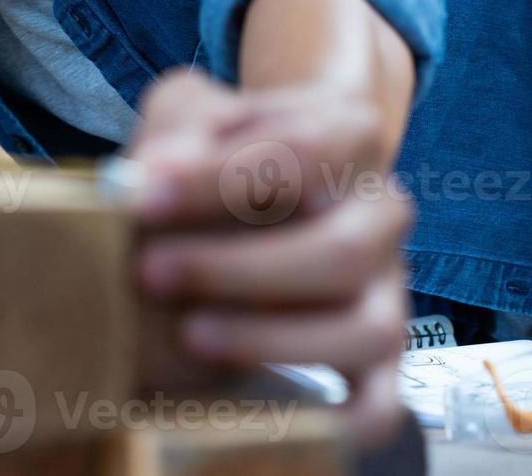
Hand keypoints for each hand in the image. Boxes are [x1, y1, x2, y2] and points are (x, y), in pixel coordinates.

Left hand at [129, 70, 412, 445]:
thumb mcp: (190, 112)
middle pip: (342, 250)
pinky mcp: (378, 360)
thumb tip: (155, 172)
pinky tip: (263, 413)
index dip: (219, 177)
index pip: (301, 151)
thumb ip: (179, 126)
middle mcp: (383, 212)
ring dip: (275, 341)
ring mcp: (387, 290)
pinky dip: (336, 420)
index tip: (143, 194)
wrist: (254, 186)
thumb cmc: (214, 147)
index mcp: (351, 135)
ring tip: (190, 335)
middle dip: (238, 268)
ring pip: (368, 331)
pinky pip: (381, 406)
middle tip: (150, 270)